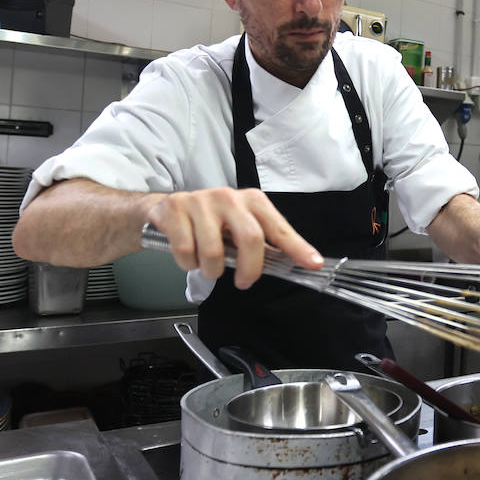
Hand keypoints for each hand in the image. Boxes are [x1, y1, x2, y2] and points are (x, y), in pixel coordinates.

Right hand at [145, 188, 322, 288]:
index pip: (279, 228)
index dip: (298, 247)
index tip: (313, 264)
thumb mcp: (240, 227)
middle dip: (249, 269)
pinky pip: (187, 251)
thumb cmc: (211, 221)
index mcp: (252, 201)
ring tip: (207, 265)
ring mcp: (201, 201)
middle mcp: (229, 197)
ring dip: (211, 270)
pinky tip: (189, 256)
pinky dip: (188, 264)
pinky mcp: (176, 209)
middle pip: (250, 239)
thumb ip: (263, 242)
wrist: (166, 208)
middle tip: (243, 281)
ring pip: (213, 251)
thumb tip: (289, 263)